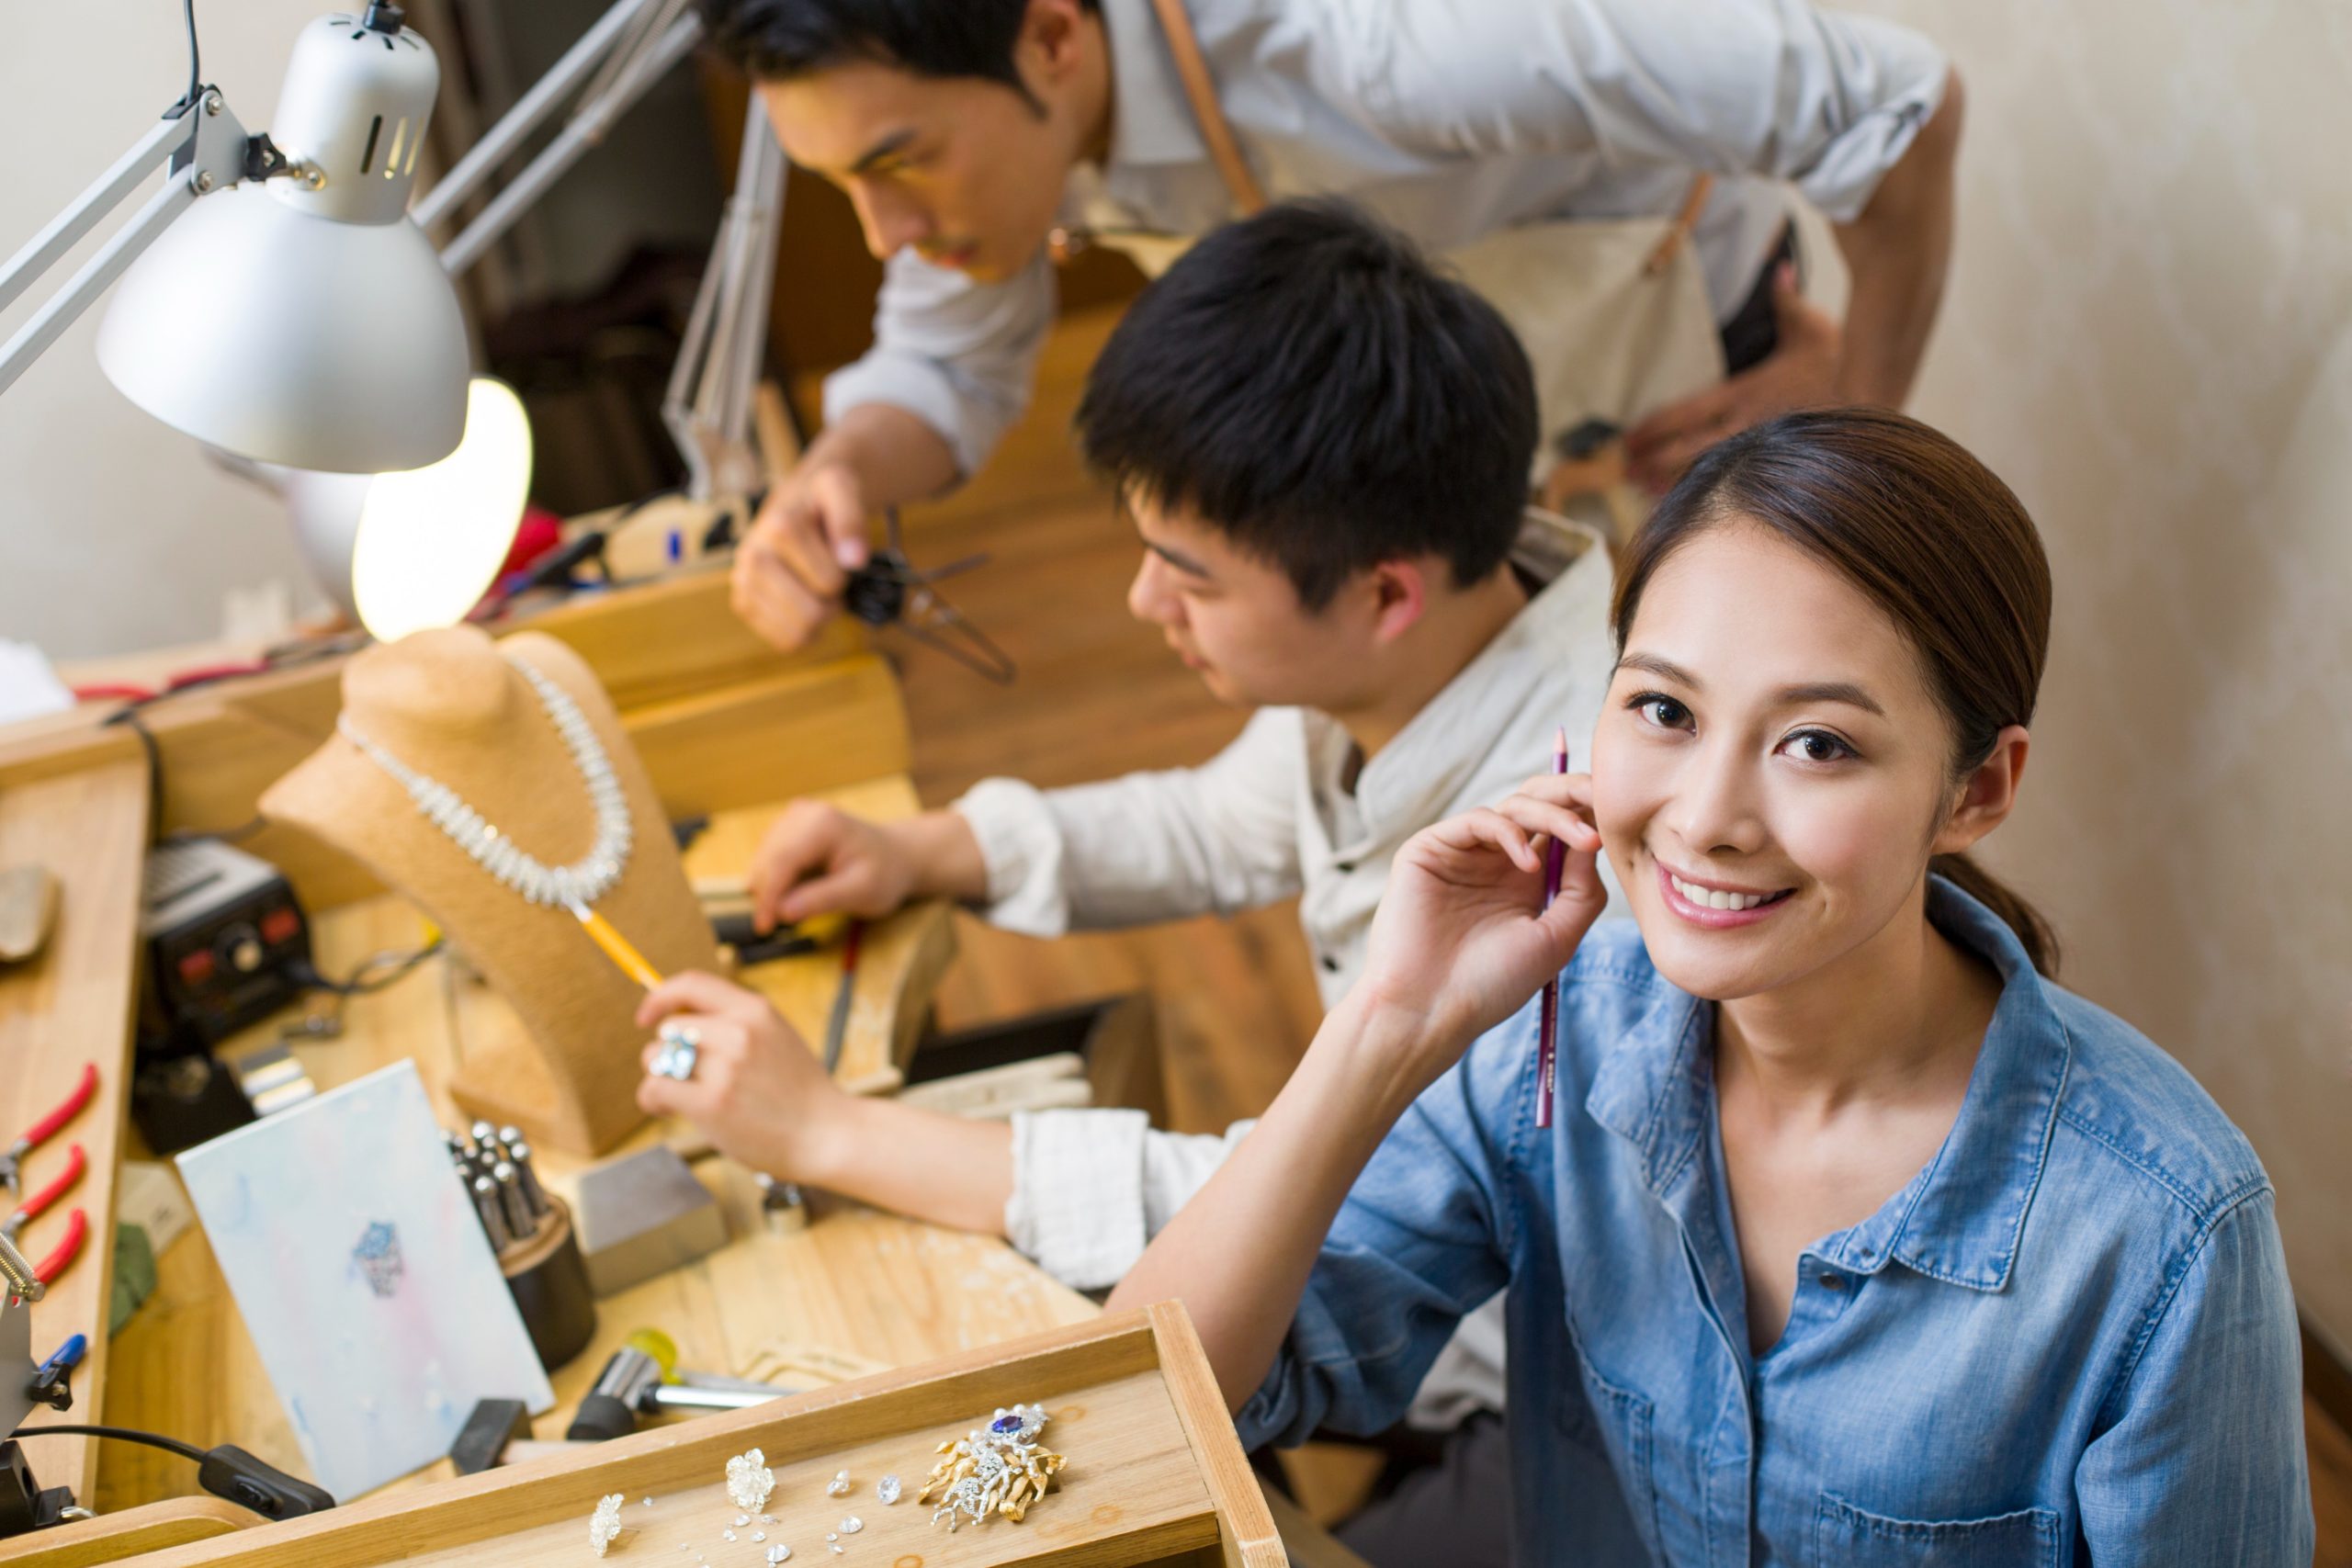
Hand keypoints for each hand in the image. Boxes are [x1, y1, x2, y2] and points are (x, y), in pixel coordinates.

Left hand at [635, 972, 846, 1183]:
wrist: (827, 1134)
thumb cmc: (799, 1092)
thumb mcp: (777, 1037)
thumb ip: (736, 1023)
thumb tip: (678, 1019)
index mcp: (755, 1010)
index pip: (691, 984)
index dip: (660, 997)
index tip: (647, 1017)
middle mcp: (739, 1032)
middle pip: (668, 1028)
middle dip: (666, 1053)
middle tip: (684, 1078)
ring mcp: (726, 1067)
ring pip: (657, 1058)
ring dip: (660, 1077)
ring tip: (680, 1097)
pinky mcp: (712, 1103)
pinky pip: (655, 1088)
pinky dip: (652, 1100)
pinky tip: (669, 1110)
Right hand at [729, 461, 871, 651]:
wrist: (796, 499)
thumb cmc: (821, 498)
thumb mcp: (841, 489)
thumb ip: (851, 519)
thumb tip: (853, 560)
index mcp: (779, 528)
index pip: (832, 583)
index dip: (846, 575)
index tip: (839, 556)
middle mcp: (752, 557)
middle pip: (812, 615)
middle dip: (833, 602)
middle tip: (830, 578)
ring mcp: (743, 583)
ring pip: (797, 634)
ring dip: (818, 618)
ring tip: (816, 589)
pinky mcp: (742, 604)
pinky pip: (784, 641)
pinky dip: (803, 630)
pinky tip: (803, 602)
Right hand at [747, 802, 919, 933]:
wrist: (895, 858)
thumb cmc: (884, 875)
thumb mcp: (862, 893)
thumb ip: (823, 899)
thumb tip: (782, 911)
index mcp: (823, 824)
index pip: (782, 861)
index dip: (768, 896)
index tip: (763, 927)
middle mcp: (803, 814)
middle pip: (767, 861)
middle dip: (769, 896)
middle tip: (779, 927)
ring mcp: (793, 819)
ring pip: (763, 862)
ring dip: (771, 890)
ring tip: (801, 906)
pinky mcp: (788, 829)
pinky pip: (768, 860)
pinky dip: (776, 882)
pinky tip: (798, 892)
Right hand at [1355, 773, 1606, 1055]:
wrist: (1429, 1010)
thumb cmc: (1490, 985)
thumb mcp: (1555, 940)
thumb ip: (1580, 891)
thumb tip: (1596, 839)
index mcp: (1525, 879)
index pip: (1562, 828)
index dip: (1592, 813)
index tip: (1625, 817)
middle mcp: (1495, 859)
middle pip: (1539, 803)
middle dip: (1576, 794)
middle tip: (1606, 800)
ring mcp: (1463, 852)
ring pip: (1515, 805)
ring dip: (1556, 814)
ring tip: (1586, 840)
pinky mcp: (1430, 848)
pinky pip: (1478, 820)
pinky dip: (1510, 833)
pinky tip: (1528, 866)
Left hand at [1624, 263, 1841, 493]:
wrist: (1879, 397)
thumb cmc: (1843, 363)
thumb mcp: (1812, 327)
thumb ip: (1787, 301)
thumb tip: (1778, 269)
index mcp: (1749, 393)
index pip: (1690, 412)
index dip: (1655, 428)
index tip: (1628, 438)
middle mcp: (1749, 425)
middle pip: (1689, 448)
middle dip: (1652, 460)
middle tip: (1619, 469)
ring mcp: (1761, 449)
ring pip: (1707, 470)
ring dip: (1669, 481)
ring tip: (1637, 488)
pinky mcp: (1773, 466)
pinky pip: (1731, 483)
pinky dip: (1703, 493)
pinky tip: (1680, 503)